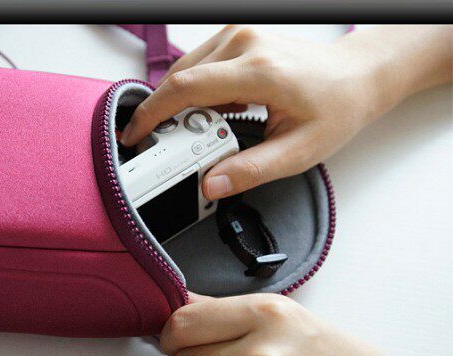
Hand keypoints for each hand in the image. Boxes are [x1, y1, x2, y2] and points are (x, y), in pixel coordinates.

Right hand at [121, 26, 451, 199]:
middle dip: (163, 114)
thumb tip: (211, 183)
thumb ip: (252, 170)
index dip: (152, 114)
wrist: (356, 77)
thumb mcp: (299, 151)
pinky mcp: (238, 38)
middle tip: (164, 146)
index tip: (134, 135)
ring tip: (196, 132)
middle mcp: (244, 44)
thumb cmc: (335, 108)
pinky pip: (199, 64)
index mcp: (259, 71)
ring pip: (185, 70)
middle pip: (179, 78)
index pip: (186, 88)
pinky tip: (211, 113)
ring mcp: (240, 36)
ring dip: (180, 103)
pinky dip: (194, 91)